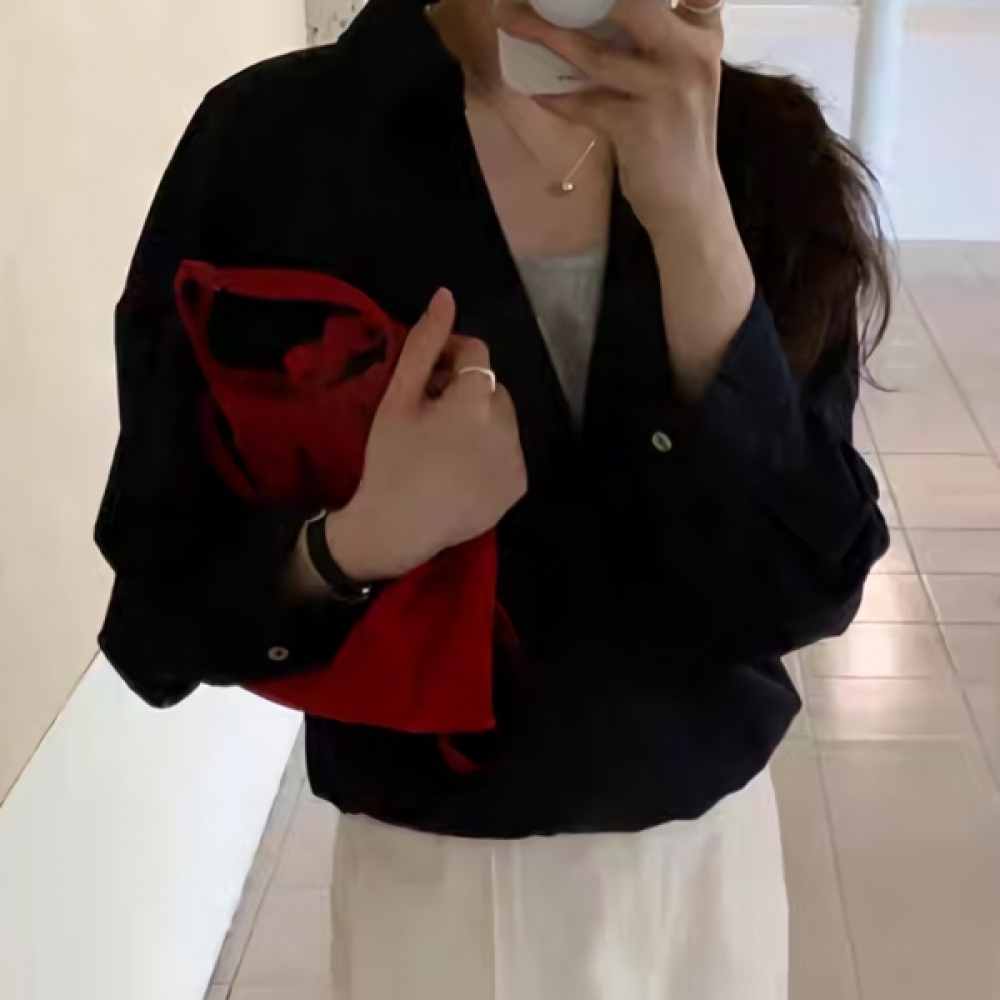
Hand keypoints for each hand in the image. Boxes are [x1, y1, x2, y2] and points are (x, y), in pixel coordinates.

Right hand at [327, 288, 526, 579]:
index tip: (424, 378)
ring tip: (444, 445)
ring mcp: (517, 458)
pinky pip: (508, 452)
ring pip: (501, 419)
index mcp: (476, 398)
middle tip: (429, 415)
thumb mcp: (398, 399)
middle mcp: (508, 425)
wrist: (397, 527)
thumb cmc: (391, 459)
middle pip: (490, 387)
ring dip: (480, 421)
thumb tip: (446, 296)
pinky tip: (460, 469)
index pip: (474, 352)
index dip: (447, 357)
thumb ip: (424, 345)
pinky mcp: (518, 485)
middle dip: (465, 391)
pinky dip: (490, 452)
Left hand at [498, 0, 754, 398]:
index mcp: (702, 32)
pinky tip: (534, 90)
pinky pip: (585, 104)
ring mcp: (666, 91)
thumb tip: (587, 9)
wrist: (689, 200)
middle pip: (630, 2)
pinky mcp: (639, 127)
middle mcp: (690, 54)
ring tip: (510, 21)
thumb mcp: (680, 74)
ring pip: (594, 54)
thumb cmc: (676, 133)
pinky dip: (556, 98)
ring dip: (545, 36)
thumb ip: (653, 37)